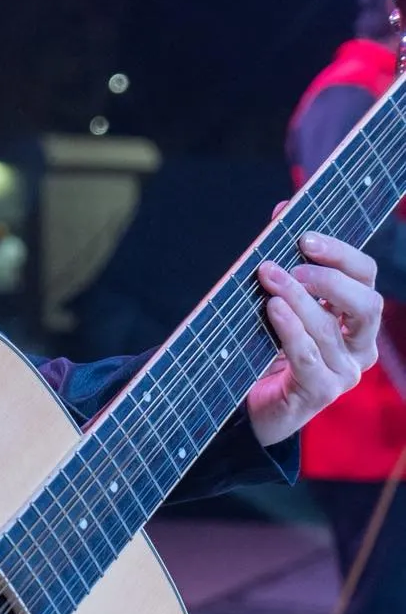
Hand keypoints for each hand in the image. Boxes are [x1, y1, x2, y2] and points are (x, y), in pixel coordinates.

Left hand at [247, 230, 381, 446]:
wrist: (247, 403)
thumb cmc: (265, 347)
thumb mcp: (277, 300)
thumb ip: (286, 259)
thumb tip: (281, 209)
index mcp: (356, 317)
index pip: (365, 276)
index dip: (340, 253)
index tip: (305, 236)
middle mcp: (360, 345)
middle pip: (365, 303)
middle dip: (329, 278)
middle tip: (293, 264)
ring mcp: (345, 372)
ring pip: (329, 328)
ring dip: (298, 298)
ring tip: (269, 278)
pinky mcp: (322, 393)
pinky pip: (308, 356)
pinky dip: (290, 329)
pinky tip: (273, 309)